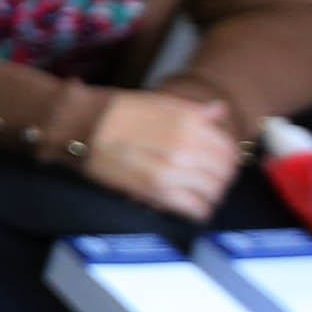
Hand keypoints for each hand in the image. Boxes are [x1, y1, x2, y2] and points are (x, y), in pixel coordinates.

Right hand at [82, 88, 239, 219]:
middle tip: (212, 180)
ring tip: (201, 193)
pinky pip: (194, 207)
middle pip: (223, 172)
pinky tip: (192, 205)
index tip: (221, 163)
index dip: (228, 159)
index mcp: (189, 122)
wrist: (84, 127)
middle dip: (222, 178)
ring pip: (212, 191)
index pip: (227, 149)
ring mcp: (172, 170)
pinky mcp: (157, 191)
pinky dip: (198, 209)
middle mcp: (185, 146)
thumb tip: (220, 111)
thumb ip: (194, 110)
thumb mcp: (160, 102)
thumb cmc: (118, 112)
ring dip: (211, 195)